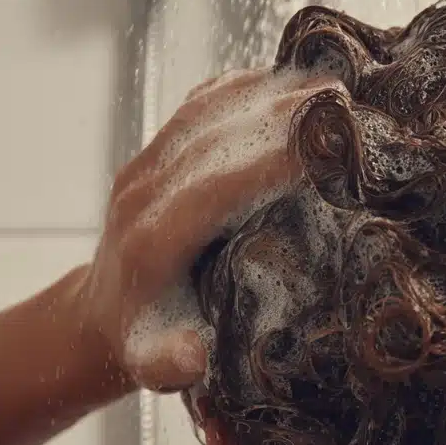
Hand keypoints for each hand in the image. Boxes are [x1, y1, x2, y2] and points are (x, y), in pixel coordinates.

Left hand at [75, 68, 341, 390]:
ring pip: (209, 110)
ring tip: (333, 84)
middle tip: (346, 99)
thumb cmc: (143, 342)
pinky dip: (246, 87)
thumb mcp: (153, 366)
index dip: (269, 160)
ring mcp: (145, 165)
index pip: (216, 187)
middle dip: (281, 114)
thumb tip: (196, 351)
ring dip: (270, 92)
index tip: (323, 142)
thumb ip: (171, 361)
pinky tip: (291, 79)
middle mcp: (144, 192)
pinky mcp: (155, 150)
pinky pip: (200, 105)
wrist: (98, 316)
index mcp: (151, 241)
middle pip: (217, 135)